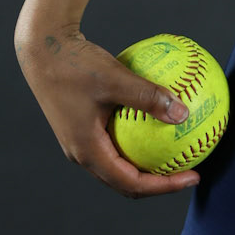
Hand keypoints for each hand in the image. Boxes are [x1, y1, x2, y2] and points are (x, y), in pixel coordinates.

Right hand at [14, 20, 201, 197]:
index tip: (193, 176)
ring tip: (176, 151)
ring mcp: (79, 141)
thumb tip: (183, 114)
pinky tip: (157, 121)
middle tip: (190, 168)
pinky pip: (115, 143)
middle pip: (125, 182)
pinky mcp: (81, 126)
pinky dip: (137, 141)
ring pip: (118, 165)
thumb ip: (148, 97)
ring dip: (147, 164)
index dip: (164, 186)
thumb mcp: (115, 79)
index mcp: (87, 151)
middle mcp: (82, 153)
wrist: (41, 49)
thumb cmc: (75, 64)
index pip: (131, 184)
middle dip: (159, 181)